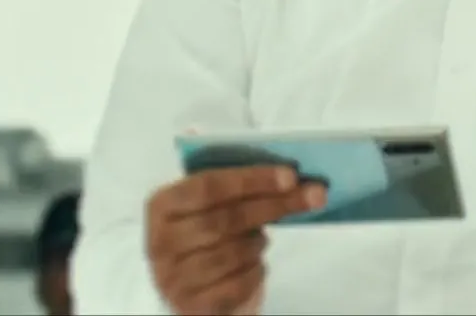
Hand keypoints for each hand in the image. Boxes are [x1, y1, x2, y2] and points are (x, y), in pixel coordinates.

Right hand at [145, 166, 324, 315]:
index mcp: (162, 205)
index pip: (208, 186)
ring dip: (259, 242)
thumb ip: (236, 187)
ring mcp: (173, 277)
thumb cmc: (210, 237)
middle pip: (226, 218)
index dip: (251, 179)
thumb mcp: (211, 207)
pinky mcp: (193, 305)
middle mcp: (161, 241)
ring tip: (260, 239)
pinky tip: (253, 264)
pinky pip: (239, 283)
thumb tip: (287, 174)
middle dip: (275, 205)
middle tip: (314, 195)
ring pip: (234, 252)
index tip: (290, 175)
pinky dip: (256, 270)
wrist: (195, 289)